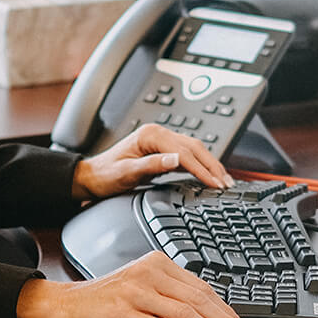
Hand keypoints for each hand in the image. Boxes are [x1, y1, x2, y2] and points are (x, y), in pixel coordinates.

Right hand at [14, 252, 253, 317]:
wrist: (66, 306)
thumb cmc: (104, 301)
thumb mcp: (141, 287)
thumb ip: (171, 295)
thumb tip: (208, 316)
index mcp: (158, 263)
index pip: (202, 287)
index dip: (226, 309)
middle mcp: (150, 273)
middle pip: (199, 300)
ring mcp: (138, 292)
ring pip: (187, 314)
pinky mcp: (126, 313)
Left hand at [70, 123, 232, 199]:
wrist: (92, 178)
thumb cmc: (105, 176)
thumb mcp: (126, 173)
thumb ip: (151, 165)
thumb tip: (175, 160)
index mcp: (150, 136)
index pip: (184, 152)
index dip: (201, 168)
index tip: (214, 182)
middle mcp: (157, 134)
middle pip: (194, 147)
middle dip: (212, 165)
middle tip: (226, 183)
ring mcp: (160, 141)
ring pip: (194, 149)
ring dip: (210, 164)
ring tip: (223, 180)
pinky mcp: (162, 150)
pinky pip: (188, 155)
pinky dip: (201, 164)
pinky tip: (209, 174)